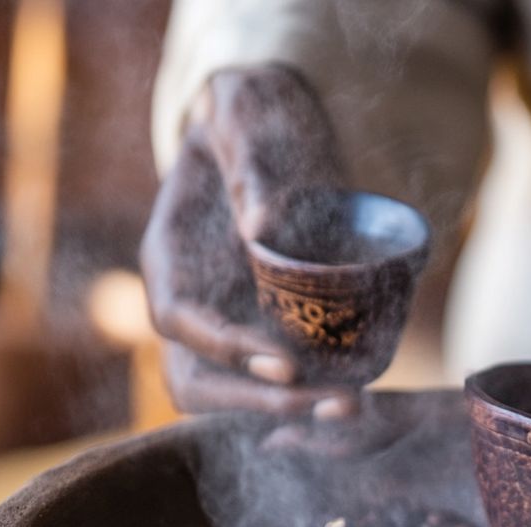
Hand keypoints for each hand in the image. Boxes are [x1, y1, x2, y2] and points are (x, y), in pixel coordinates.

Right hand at [140, 64, 356, 417]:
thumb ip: (248, 159)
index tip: (284, 363)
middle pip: (196, 382)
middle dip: (258, 401)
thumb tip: (261, 225)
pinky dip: (311, 397)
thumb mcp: (245, 111)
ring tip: (351, 407)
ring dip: (289, 411)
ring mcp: (225, 324)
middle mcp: (191, 301)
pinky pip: (277, 384)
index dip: (225, 348)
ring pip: (235, 395)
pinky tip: (359, 396)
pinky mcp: (267, 333)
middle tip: (329, 401)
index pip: (178, 319)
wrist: (273, 131)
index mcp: (170, 253)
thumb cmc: (252, 117)